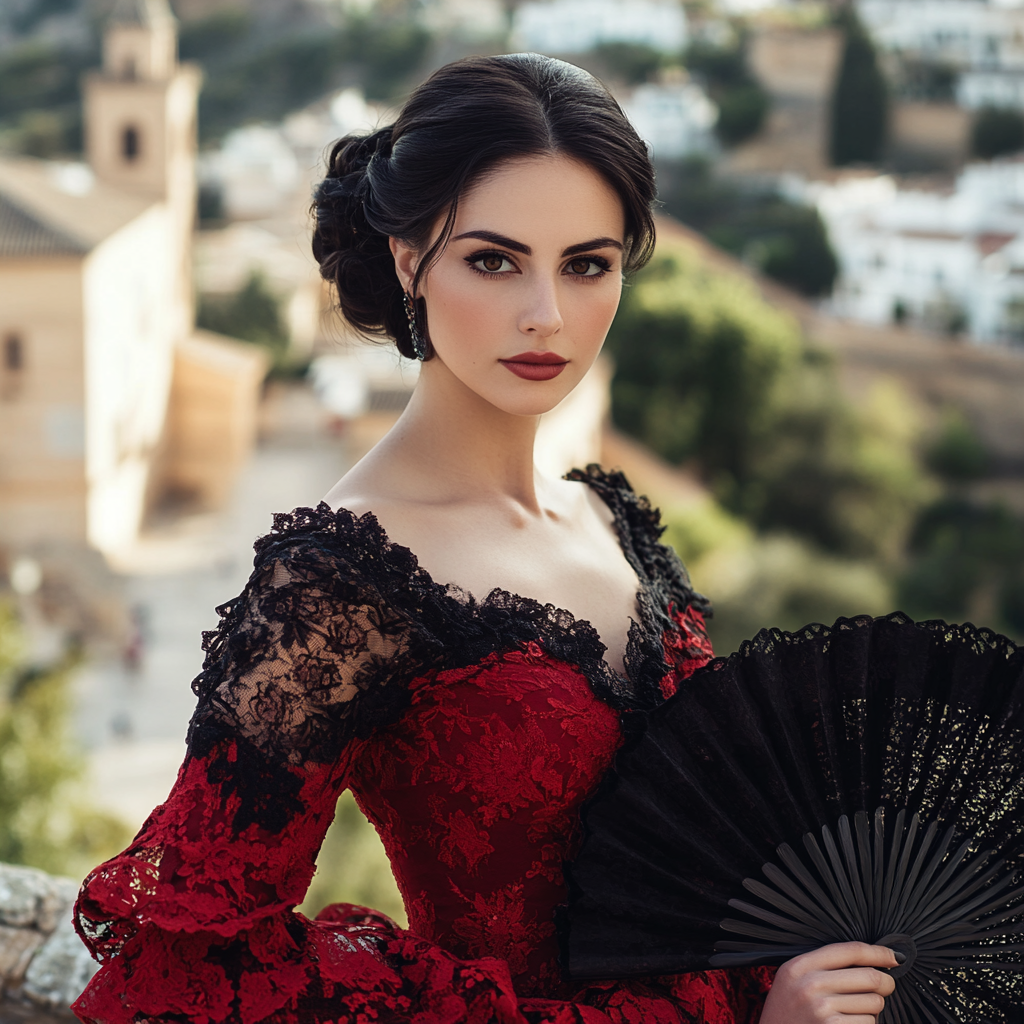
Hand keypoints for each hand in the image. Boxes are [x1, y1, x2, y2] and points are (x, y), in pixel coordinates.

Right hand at [758, 942, 898, 1023]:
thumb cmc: (788, 1012)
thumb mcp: (792, 979)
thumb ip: (822, 966)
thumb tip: (870, 961)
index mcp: (800, 966)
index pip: (850, 950)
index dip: (878, 952)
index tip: (894, 956)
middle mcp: (811, 985)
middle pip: (870, 977)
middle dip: (886, 983)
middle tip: (886, 987)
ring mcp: (823, 1010)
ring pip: (874, 1003)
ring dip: (872, 1009)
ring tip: (853, 1012)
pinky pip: (869, 1023)